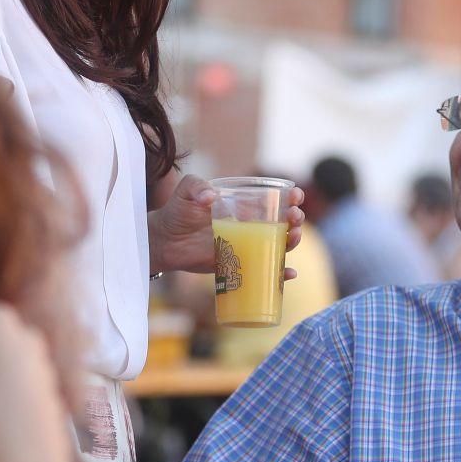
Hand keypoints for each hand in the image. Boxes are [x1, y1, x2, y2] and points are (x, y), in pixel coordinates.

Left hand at [149, 175, 306, 279]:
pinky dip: (280, 274)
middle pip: (282, 223)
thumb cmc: (177, 211)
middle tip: (295, 218)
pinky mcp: (239, 265)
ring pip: (279, 245)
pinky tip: (290, 274)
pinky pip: (264, 270)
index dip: (289, 197)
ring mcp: (245, 246)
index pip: (272, 200)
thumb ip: (197, 187)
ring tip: (294, 237)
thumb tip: (210, 197)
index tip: (296, 196)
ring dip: (293, 242)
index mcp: (243, 205)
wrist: (164, 241)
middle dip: (296, 219)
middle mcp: (249, 225)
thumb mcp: (186, 191)